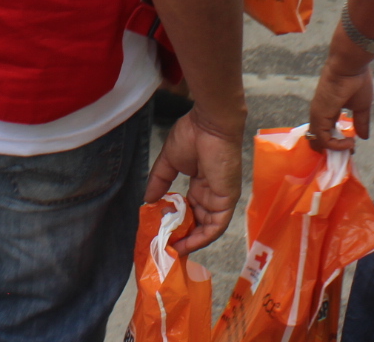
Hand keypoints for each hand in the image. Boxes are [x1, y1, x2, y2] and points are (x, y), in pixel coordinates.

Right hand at [143, 108, 243, 252]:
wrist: (209, 124)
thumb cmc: (192, 135)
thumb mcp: (169, 161)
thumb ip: (159, 181)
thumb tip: (146, 200)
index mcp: (201, 182)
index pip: (190, 209)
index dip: (176, 222)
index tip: (161, 231)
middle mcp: (212, 193)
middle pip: (197, 221)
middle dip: (181, 235)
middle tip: (163, 245)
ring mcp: (221, 197)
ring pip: (206, 228)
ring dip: (190, 240)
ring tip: (171, 249)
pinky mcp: (227, 200)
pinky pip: (216, 226)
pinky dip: (202, 237)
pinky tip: (186, 244)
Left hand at [306, 58, 373, 151]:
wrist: (349, 66)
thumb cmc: (355, 81)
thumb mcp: (360, 106)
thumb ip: (360, 122)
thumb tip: (363, 137)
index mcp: (328, 111)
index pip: (326, 132)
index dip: (337, 143)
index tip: (352, 145)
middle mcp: (319, 114)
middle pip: (319, 140)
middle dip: (334, 150)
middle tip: (350, 150)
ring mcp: (317, 115)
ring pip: (318, 142)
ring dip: (335, 150)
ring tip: (350, 147)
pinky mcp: (318, 116)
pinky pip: (322, 139)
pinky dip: (335, 146)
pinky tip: (349, 142)